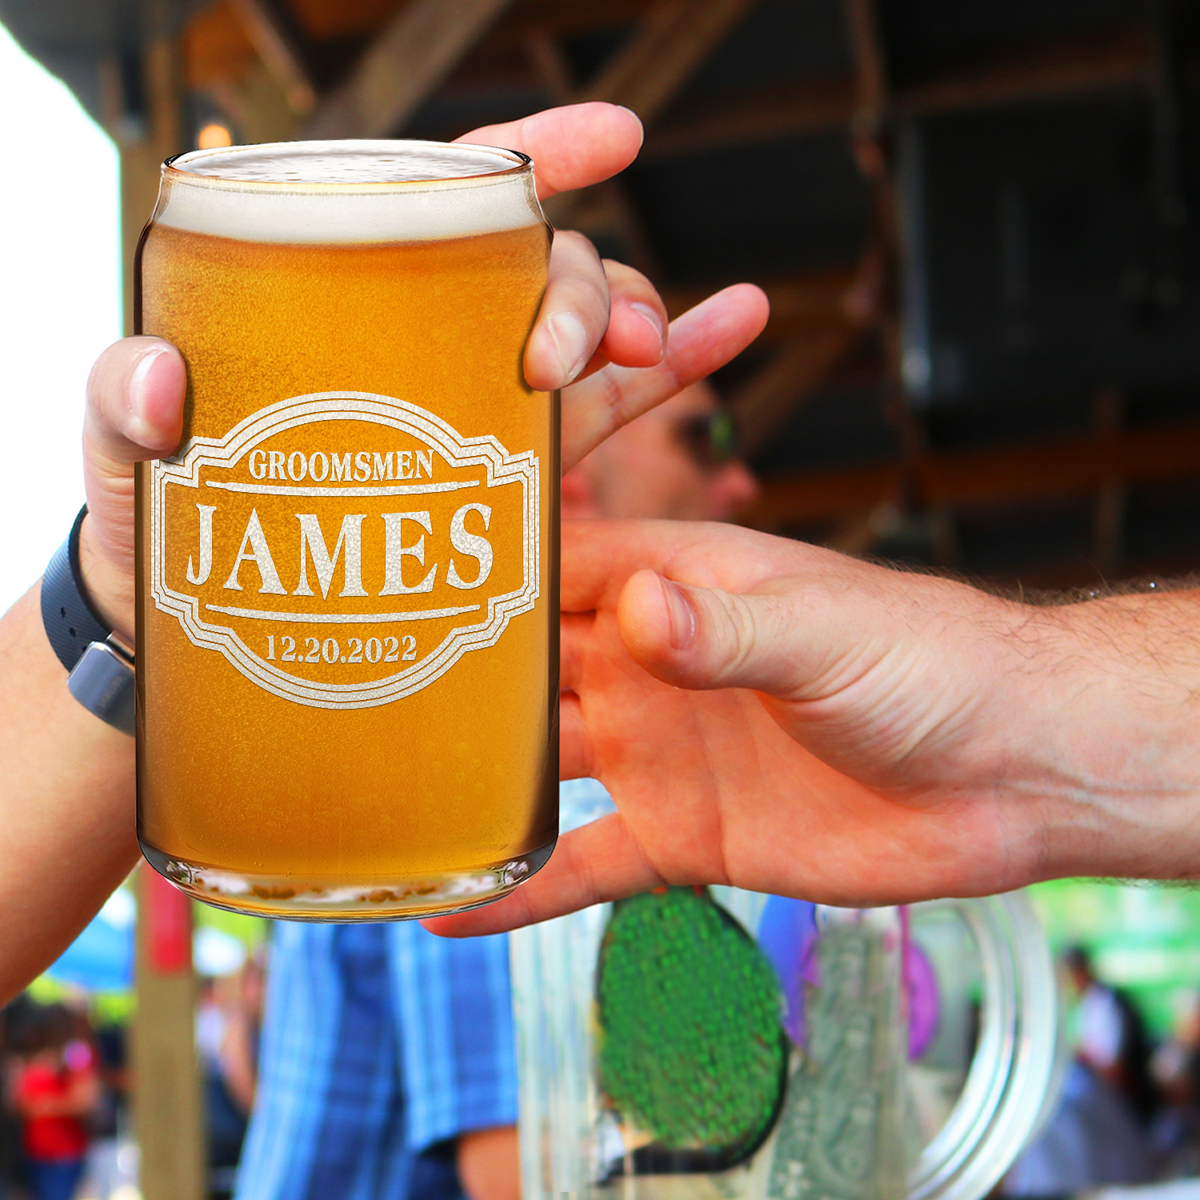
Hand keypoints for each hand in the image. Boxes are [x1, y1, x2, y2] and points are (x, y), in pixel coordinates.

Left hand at [76, 102, 767, 642]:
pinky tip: (734, 328)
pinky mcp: (507, 479)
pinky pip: (610, 416)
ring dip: (640, 327)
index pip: (447, 202)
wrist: (202, 626)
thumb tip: (165, 380)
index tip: (610, 140)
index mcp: (352, 302)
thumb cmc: (157, 521)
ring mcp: (477, 407)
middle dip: (581, 289)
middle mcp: (430, 340)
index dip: (533, 160)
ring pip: (587, 339)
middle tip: (565, 356)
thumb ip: (121, 402)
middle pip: (539, 273)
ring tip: (656, 353)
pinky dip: (677, 371)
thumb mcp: (122, 453)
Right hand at [429, 521, 1199, 935]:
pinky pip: (587, 866)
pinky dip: (524, 888)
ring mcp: (661, 751)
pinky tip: (453, 913)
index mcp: (676, 588)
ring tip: (369, 801)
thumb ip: (731, 627)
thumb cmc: (925, 662)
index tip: (381, 575)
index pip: (553, 566)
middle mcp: (651, 665)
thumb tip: (638, 609)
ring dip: (468, 784)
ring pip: (541, 766)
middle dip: (447, 679)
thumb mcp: (827, 632)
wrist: (1004, 770)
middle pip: (526, 668)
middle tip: (342, 694)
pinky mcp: (684, 836)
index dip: (475, 569)